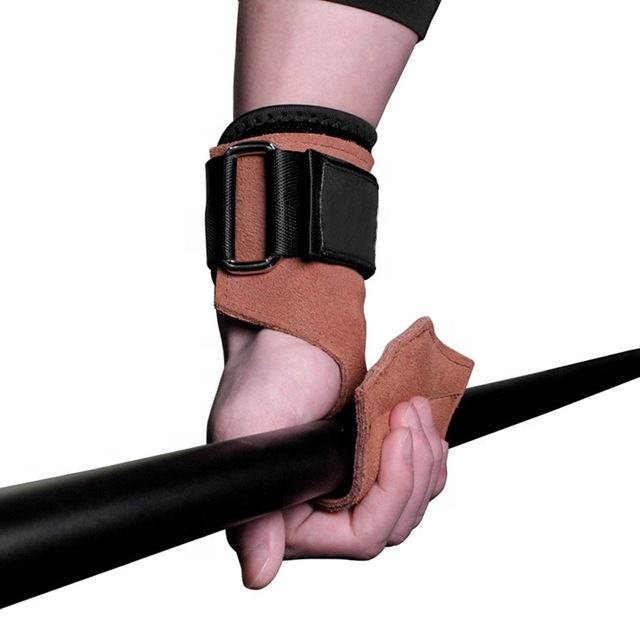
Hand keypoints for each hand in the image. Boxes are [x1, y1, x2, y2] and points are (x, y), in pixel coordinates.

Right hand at [209, 315, 448, 588]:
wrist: (288, 338)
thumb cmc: (262, 376)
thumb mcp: (248, 433)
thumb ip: (252, 511)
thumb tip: (258, 575)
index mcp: (288, 517)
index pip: (360, 536)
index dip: (390, 494)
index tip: (395, 437)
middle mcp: (322, 510)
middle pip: (396, 521)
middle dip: (413, 467)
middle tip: (408, 414)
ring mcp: (352, 486)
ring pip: (413, 501)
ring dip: (426, 455)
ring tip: (414, 408)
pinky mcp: (372, 463)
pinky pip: (418, 477)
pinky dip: (428, 449)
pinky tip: (420, 418)